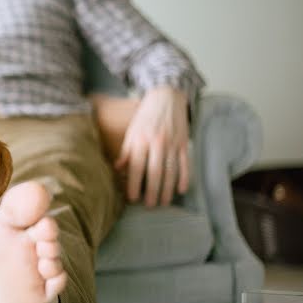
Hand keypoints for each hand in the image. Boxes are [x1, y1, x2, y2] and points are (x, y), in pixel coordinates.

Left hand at [115, 86, 189, 206]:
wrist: (166, 97)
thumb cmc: (145, 117)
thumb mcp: (131, 131)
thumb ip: (126, 151)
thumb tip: (118, 169)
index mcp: (140, 140)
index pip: (136, 167)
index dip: (133, 184)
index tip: (132, 198)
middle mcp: (157, 143)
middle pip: (155, 172)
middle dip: (152, 191)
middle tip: (149, 205)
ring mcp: (172, 144)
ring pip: (171, 171)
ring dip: (167, 189)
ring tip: (164, 202)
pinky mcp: (184, 143)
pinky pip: (185, 164)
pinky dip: (184, 177)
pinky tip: (180, 189)